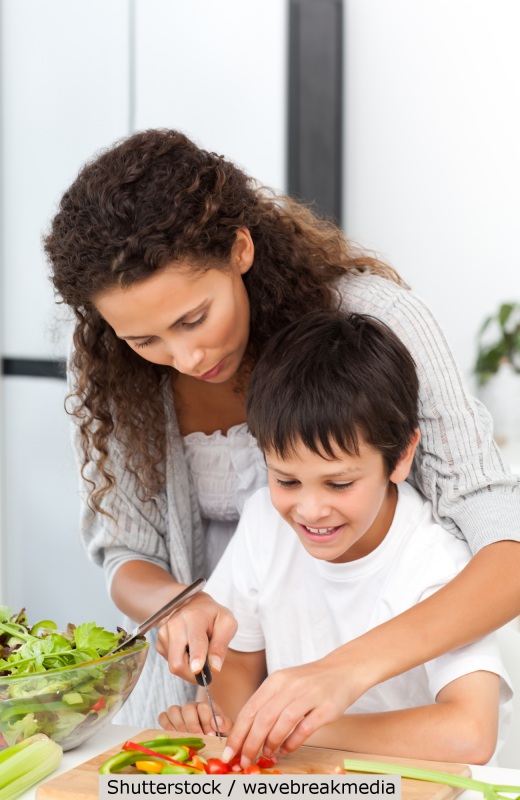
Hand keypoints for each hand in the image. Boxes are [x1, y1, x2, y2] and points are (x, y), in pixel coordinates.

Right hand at [155, 591, 237, 681]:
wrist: (195, 604)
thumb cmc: (213, 615)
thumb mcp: (227, 624)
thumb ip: (221, 645)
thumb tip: (215, 667)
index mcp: (194, 617)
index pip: (195, 641)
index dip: (197, 657)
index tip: (198, 669)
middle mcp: (175, 623)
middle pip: (177, 661)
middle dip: (192, 673)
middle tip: (206, 672)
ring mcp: (164, 632)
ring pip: (174, 664)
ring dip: (188, 665)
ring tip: (198, 651)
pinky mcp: (159, 640)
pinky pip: (170, 661)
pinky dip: (181, 660)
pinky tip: (188, 648)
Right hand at [158, 701, 231, 736]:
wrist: (210, 742)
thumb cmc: (218, 735)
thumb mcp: (227, 731)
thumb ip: (225, 725)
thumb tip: (218, 721)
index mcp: (207, 707)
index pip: (204, 706)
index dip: (206, 721)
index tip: (211, 735)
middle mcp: (192, 707)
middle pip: (187, 708)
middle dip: (193, 725)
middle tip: (198, 738)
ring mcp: (180, 712)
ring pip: (173, 710)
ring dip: (179, 726)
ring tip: (186, 739)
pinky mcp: (169, 720)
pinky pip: (162, 717)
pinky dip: (166, 726)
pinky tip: (175, 737)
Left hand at [222, 651, 366, 766]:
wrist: (343, 669)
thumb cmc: (311, 681)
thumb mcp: (285, 684)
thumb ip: (268, 703)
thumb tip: (247, 733)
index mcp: (276, 680)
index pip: (250, 709)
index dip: (237, 733)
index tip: (229, 752)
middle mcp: (290, 686)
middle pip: (263, 718)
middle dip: (250, 744)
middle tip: (244, 761)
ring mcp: (309, 695)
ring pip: (282, 722)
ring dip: (270, 743)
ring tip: (266, 755)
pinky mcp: (326, 708)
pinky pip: (305, 728)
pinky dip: (293, 742)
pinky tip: (286, 750)